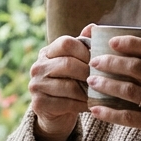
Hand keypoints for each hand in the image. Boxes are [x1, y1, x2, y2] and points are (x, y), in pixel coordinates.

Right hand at [28, 24, 94, 140]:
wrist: (56, 113)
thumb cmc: (71, 83)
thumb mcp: (77, 63)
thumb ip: (84, 46)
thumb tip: (93, 27)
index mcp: (47, 52)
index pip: (66, 43)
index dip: (86, 51)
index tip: (99, 61)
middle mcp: (38, 66)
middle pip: (68, 64)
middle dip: (89, 72)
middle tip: (105, 79)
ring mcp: (35, 85)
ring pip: (69, 86)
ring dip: (88, 91)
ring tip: (102, 93)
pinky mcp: (38, 103)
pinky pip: (66, 103)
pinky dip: (83, 105)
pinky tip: (93, 106)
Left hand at [87, 35, 140, 140]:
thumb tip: (138, 56)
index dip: (130, 43)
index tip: (112, 41)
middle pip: (135, 67)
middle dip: (111, 62)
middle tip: (95, 61)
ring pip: (128, 89)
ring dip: (106, 84)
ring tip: (92, 81)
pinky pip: (127, 117)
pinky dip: (109, 113)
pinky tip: (95, 110)